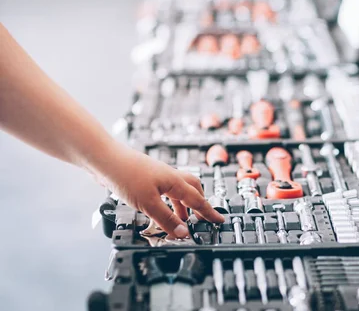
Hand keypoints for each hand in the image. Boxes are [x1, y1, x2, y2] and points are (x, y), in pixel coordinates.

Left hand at [93, 146, 223, 237]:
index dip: (209, 213)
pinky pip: (165, 190)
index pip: (198, 200)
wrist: (104, 159)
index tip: (220, 220)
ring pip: (178, 190)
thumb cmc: (126, 174)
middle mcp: (170, 176)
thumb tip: (183, 232)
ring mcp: (158, 175)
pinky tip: (159, 207)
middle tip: (201, 218)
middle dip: (199, 204)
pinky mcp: (146, 177)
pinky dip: (168, 201)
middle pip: (193, 189)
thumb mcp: (148, 203)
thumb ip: (166, 219)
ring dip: (182, 205)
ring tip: (179, 220)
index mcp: (175, 182)